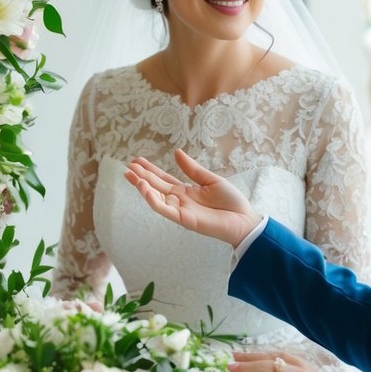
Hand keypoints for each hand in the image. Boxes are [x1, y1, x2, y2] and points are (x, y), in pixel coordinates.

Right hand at [124, 149, 262, 246]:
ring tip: (131, 175)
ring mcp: (180, 210)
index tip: (137, 160)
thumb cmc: (230, 201)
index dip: (150, 169)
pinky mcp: (184, 219)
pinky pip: (164, 209)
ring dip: (142, 187)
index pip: (163, 178)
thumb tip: (176, 152)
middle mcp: (179, 200)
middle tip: (127, 166)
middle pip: (156, 186)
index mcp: (185, 191)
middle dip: (141, 176)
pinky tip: (144, 189)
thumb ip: (192, 169)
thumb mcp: (210, 179)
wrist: (243, 219)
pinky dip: (152, 200)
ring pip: (156, 198)